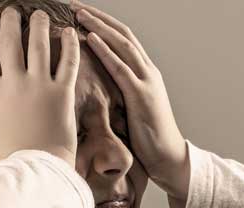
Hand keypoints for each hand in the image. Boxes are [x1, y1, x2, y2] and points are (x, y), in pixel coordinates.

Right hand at [0, 7, 81, 178]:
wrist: (36, 175)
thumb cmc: (3, 170)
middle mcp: (13, 85)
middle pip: (9, 44)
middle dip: (9, 24)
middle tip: (11, 12)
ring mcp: (39, 87)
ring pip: (38, 45)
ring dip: (38, 26)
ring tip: (38, 15)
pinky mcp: (63, 94)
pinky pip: (67, 61)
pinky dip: (69, 44)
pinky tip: (70, 32)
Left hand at [70, 0, 189, 199]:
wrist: (168, 156)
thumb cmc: (147, 138)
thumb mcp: (131, 109)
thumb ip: (119, 93)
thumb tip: (96, 89)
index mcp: (145, 73)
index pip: (123, 40)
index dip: (103, 24)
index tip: (82, 14)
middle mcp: (148, 71)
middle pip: (122, 34)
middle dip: (99, 18)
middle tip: (75, 6)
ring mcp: (146, 82)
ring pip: (122, 45)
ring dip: (99, 28)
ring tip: (79, 15)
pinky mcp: (141, 96)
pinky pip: (121, 68)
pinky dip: (105, 51)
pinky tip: (90, 40)